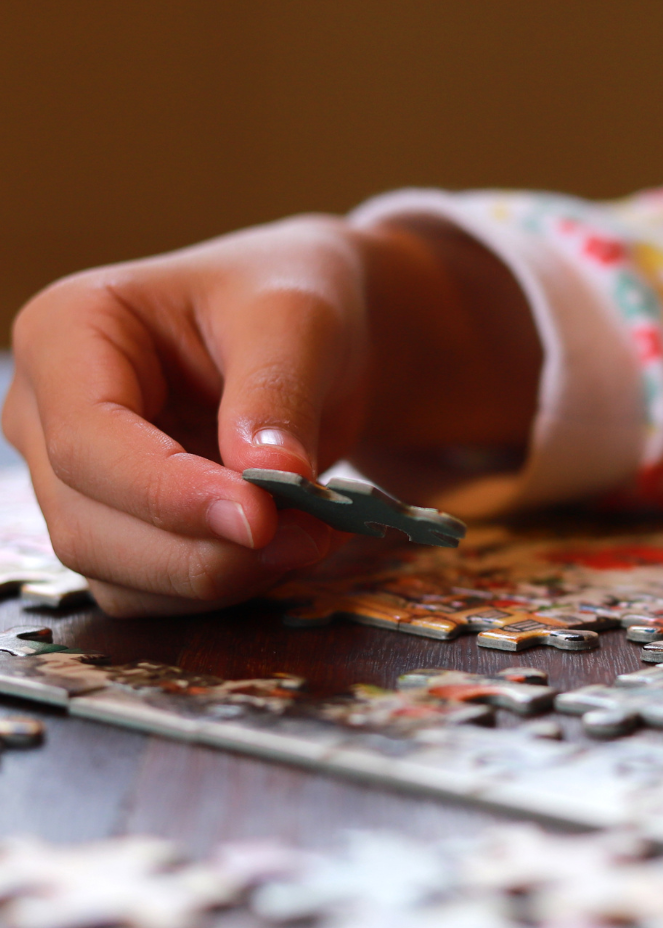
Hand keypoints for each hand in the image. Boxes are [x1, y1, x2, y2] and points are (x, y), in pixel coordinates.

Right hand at [3, 214, 367, 615]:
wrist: (310, 339)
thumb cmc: (288, 302)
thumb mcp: (296, 322)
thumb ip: (276, 396)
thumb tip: (267, 478)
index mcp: (67, 332)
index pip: (87, 441)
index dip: (170, 494)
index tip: (262, 518)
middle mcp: (47, 412)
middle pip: (90, 525)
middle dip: (205, 551)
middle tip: (312, 536)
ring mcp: (76, 480)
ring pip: (119, 575)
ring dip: (223, 578)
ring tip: (315, 536)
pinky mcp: (120, 527)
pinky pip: (155, 591)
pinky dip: (226, 586)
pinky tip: (290, 548)